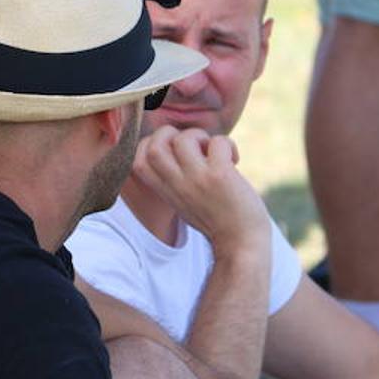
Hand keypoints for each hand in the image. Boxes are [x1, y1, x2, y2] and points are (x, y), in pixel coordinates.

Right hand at [133, 126, 268, 254]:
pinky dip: (228, 144)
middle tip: (192, 146)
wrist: (241, 245)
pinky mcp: (220, 176)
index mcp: (166, 191)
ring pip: (185, 138)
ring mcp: (197, 180)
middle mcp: (177, 185)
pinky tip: (233, 160)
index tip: (171, 150)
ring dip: (201, 136)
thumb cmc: (218, 220)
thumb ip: (176, 178)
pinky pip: (218, 142)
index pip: (137, 160)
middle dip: (171, 133)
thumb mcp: (185, 201)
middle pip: (153, 145)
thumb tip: (181, 142)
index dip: (149, 145)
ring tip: (212, 152)